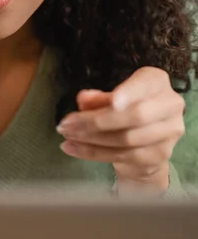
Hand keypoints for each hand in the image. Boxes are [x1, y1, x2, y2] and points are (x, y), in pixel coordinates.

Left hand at [56, 68, 185, 188]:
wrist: (147, 142)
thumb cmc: (127, 109)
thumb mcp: (111, 97)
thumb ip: (98, 98)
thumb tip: (83, 99)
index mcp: (156, 82)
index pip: (144, 85)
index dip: (129, 93)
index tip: (113, 102)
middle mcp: (170, 105)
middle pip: (135, 116)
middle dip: (97, 121)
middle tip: (67, 124)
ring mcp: (168, 133)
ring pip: (127, 139)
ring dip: (91, 139)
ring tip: (67, 136)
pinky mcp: (159, 156)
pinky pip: (123, 156)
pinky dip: (93, 153)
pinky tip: (73, 148)